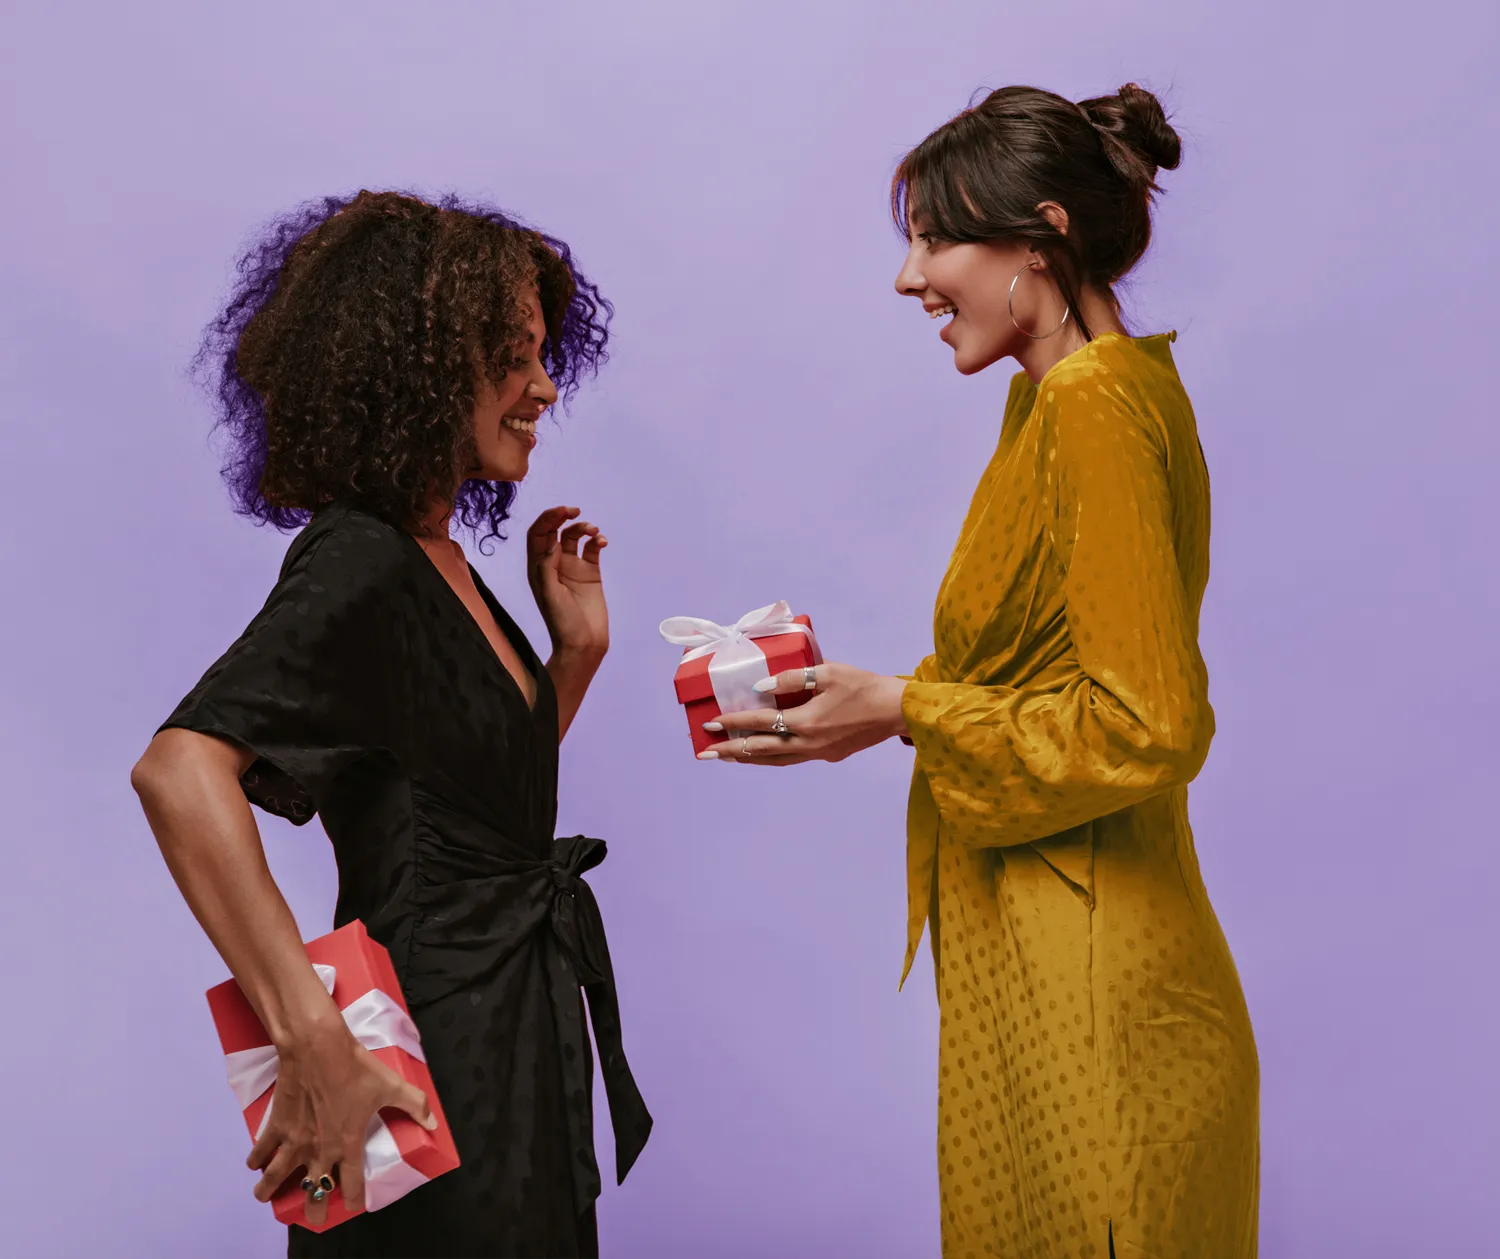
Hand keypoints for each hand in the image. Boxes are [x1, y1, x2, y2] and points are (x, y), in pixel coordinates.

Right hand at [246, 1016, 435, 1223]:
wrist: (317, 1048)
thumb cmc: (355, 1068)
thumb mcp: (391, 1085)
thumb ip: (414, 1105)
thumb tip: (434, 1122)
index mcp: (347, 1144)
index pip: (352, 1183)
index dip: (353, 1199)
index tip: (353, 1208)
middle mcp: (319, 1149)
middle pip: (313, 1189)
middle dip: (313, 1207)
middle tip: (312, 1217)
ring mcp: (294, 1140)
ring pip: (277, 1176)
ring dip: (269, 1189)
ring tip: (265, 1197)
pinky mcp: (276, 1125)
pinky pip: (262, 1149)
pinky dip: (256, 1158)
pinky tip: (254, 1164)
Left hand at [527, 506, 608, 659]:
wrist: (584, 643)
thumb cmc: (562, 622)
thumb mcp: (549, 594)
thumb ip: (547, 567)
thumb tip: (553, 543)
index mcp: (538, 568)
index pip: (537, 535)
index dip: (547, 519)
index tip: (562, 512)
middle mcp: (554, 564)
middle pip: (554, 531)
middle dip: (562, 517)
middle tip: (575, 510)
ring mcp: (573, 567)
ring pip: (575, 537)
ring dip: (583, 528)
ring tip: (593, 531)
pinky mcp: (591, 573)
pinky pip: (592, 549)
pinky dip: (597, 540)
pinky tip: (602, 542)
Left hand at [701, 662, 908, 764]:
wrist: (898, 711)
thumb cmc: (865, 686)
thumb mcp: (828, 672)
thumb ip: (793, 678)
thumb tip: (760, 687)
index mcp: (807, 722)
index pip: (760, 723)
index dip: (734, 723)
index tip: (711, 723)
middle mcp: (809, 743)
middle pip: (761, 750)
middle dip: (731, 750)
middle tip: (705, 753)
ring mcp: (819, 753)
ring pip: (776, 760)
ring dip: (749, 758)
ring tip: (728, 757)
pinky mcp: (829, 755)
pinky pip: (792, 758)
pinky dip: (772, 757)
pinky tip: (764, 753)